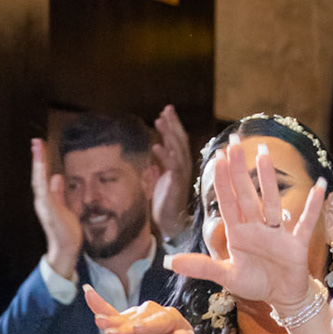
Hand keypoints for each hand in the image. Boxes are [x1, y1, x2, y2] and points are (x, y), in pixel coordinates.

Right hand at [31, 137, 81, 278]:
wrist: (66, 248)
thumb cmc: (65, 230)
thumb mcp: (64, 206)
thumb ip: (58, 192)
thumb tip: (57, 176)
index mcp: (46, 199)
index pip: (42, 176)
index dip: (41, 161)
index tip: (40, 145)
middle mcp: (42, 201)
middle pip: (37, 175)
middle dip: (37, 158)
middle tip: (36, 141)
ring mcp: (44, 206)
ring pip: (39, 181)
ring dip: (38, 165)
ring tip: (38, 149)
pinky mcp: (49, 212)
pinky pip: (44, 193)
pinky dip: (42, 180)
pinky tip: (42, 169)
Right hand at [86, 288, 194, 333]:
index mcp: (173, 319)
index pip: (162, 321)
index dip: (149, 325)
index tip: (137, 329)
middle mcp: (154, 312)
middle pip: (139, 319)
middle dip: (126, 327)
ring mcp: (137, 315)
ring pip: (123, 319)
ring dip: (111, 321)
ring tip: (100, 323)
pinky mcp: (123, 320)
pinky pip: (110, 311)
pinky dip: (98, 303)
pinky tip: (88, 292)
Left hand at [149, 105, 191, 241]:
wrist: (169, 224)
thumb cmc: (164, 206)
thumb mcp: (158, 186)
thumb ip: (156, 174)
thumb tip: (150, 167)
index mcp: (178, 166)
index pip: (178, 141)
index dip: (172, 126)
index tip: (165, 112)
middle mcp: (182, 168)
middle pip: (180, 141)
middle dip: (173, 124)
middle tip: (166, 109)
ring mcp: (180, 176)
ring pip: (177, 150)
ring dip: (169, 135)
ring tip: (160, 120)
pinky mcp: (176, 185)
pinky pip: (172, 168)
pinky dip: (165, 156)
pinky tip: (156, 147)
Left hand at [168, 136, 322, 309]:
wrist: (282, 297)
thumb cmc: (255, 282)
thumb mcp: (227, 277)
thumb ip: (202, 267)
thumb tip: (170, 263)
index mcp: (239, 233)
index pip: (228, 203)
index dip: (222, 181)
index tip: (216, 157)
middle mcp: (257, 228)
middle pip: (247, 194)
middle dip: (239, 169)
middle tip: (234, 142)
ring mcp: (277, 233)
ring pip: (271, 201)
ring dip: (268, 179)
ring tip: (263, 153)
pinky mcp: (296, 244)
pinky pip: (306, 223)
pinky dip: (313, 207)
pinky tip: (320, 186)